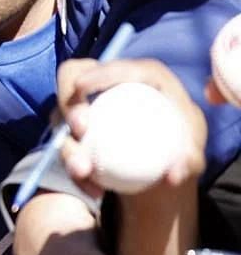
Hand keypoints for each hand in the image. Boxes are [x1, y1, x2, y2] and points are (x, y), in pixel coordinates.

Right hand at [54, 57, 205, 191]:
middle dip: (68, 98)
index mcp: (140, 76)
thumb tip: (173, 173)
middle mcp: (105, 85)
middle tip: (79, 128)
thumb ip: (188, 161)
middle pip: (73, 77)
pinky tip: (92, 188)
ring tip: (83, 171)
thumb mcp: (192, 155)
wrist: (162, 162)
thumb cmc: (181, 147)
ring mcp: (85, 106)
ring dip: (68, 145)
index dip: (98, 73)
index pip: (117, 67)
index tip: (83, 88)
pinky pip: (64, 144)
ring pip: (62, 117)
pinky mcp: (72, 128)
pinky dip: (76, 167)